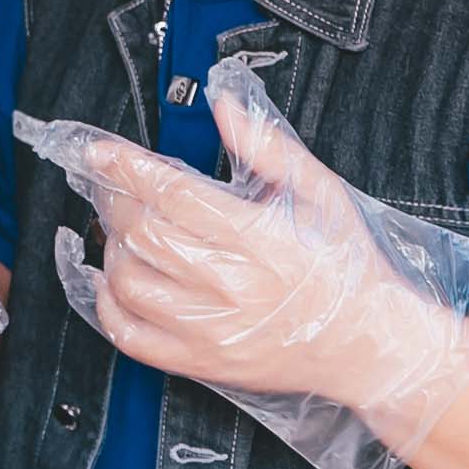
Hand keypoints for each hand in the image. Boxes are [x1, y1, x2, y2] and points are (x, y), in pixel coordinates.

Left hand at [39, 108, 440, 408]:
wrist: (367, 343)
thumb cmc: (345, 266)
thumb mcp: (320, 193)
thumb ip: (267, 147)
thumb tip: (223, 106)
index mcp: (258, 239)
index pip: (172, 194)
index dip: (127, 168)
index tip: (101, 152)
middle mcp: (229, 286)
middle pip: (142, 234)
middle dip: (116, 202)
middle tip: (115, 187)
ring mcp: (210, 330)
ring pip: (127, 282)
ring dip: (113, 248)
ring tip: (125, 231)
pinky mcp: (199, 363)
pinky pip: (129, 335)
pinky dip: (107, 303)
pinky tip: (114, 280)